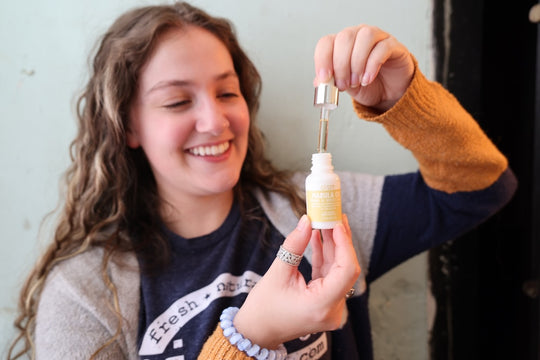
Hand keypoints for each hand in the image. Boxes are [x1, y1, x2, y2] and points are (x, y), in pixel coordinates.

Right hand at [234, 214, 359, 348]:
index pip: (346, 271)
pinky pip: (330, 276)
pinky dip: (325, 257)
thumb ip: (294, 245)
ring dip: (332, 246)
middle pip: (345, 269)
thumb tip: (306, 220)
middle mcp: (332, 309)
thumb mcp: (277, 273)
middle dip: (340, 241)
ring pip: (338, 271)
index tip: (337, 223)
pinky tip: (319, 237)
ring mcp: (331, 308)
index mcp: (322, 305)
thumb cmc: (263, 308)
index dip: (345, 244)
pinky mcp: (326, 303)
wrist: (257, 331)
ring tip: (326, 221)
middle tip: (334, 215)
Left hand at [314, 25, 414, 111]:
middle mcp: (358, 35)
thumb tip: (319, 82)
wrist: (388, 93)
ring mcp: (377, 37)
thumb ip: (331, 82)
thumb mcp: (344, 86)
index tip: (324, 77)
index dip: (323, 59)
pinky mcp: (393, 46)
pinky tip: (367, 79)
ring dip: (357, 62)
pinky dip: (372, 65)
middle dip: (341, 65)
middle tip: (343, 84)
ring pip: (365, 37)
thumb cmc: (366, 85)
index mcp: (341, 43)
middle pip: (345, 38)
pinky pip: (383, 48)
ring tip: (356, 82)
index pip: (327, 42)